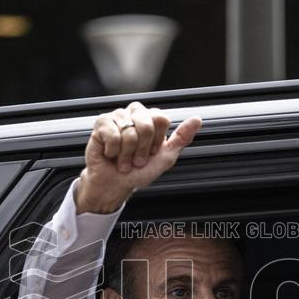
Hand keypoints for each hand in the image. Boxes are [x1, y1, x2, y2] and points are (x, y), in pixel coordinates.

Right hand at [75, 101, 201, 213]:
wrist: (116, 184)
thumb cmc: (139, 171)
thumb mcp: (165, 157)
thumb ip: (181, 138)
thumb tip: (197, 119)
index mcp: (152, 119)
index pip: (161, 119)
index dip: (156, 141)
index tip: (151, 153)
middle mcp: (135, 113)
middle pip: (146, 124)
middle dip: (142, 149)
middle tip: (136, 159)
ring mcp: (118, 116)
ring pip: (129, 131)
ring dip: (126, 153)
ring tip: (123, 160)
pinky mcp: (101, 123)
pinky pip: (112, 134)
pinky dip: (113, 151)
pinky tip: (111, 154)